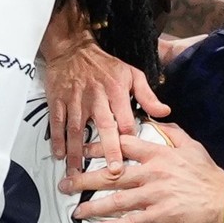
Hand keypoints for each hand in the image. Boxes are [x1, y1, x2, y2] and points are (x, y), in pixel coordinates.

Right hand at [40, 33, 167, 174]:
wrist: (73, 49)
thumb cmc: (105, 64)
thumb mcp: (131, 74)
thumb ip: (148, 95)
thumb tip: (165, 112)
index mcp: (116, 91)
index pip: (125, 119)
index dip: (129, 139)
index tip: (132, 158)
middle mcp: (96, 97)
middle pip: (104, 126)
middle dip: (109, 150)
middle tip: (113, 172)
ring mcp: (75, 100)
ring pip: (76, 129)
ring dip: (77, 152)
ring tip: (78, 173)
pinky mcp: (58, 100)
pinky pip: (57, 122)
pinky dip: (57, 139)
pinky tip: (59, 155)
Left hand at [70, 119, 223, 222]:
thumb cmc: (208, 174)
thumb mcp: (191, 146)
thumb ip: (171, 133)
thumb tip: (156, 121)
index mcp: (158, 154)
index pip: (122, 145)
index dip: (98, 146)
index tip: (80, 148)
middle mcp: (152, 172)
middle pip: (111, 174)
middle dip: (85, 179)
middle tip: (64, 183)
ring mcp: (155, 194)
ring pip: (117, 200)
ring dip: (93, 207)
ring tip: (75, 212)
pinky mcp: (161, 215)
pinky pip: (133, 221)